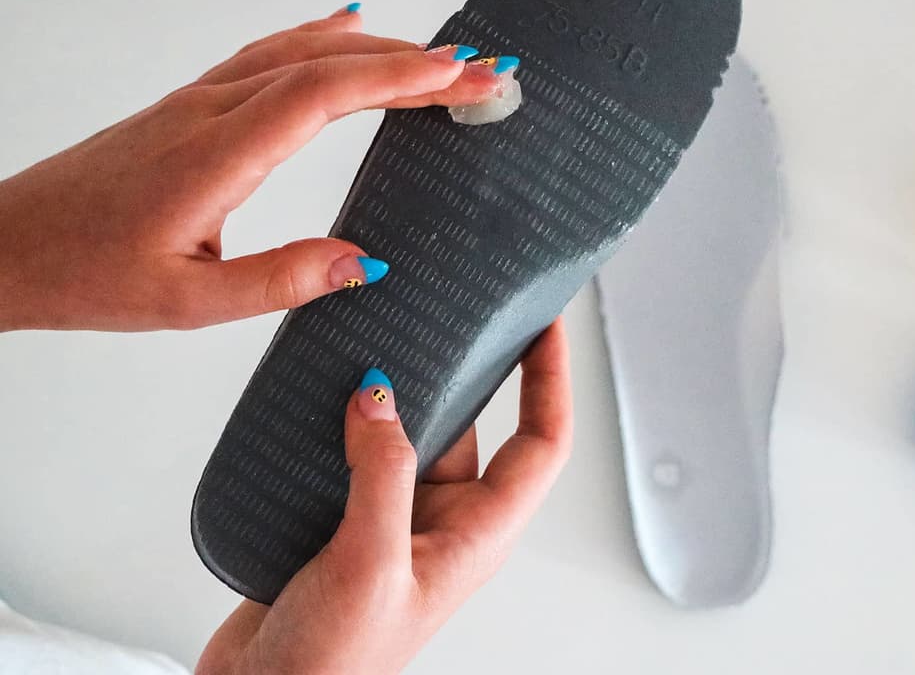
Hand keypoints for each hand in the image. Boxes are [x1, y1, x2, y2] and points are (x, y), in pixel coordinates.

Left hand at [0, 5, 505, 330]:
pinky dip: (320, 36)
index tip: (461, 76)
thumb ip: (280, 281)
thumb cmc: (85, 272)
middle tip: (482, 71)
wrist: (7, 246)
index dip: (400, 78)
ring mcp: (199, 101)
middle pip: (327, 62)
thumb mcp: (187, 302)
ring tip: (438, 57)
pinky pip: (269, 53)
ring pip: (300, 51)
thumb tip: (365, 262)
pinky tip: (346, 28)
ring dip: (377, 48)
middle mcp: (210, 112)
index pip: (325, 95)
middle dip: (414, 62)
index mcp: (215, 155)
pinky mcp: (191, 105)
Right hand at [196, 318, 572, 674]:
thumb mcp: (370, 563)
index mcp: (476, 536)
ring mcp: (394, 521)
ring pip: (409, 434)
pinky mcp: (344, 521)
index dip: (552, 383)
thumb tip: (382, 397)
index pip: (541, 444)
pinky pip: (357, 454)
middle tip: (457, 312)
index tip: (548, 327)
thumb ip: (382, 476)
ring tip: (381, 338)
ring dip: (396, 393)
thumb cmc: (333, 665)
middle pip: (475, 426)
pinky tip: (324, 392)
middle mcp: (442, 523)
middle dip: (466, 370)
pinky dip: (345, 421)